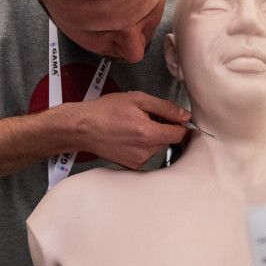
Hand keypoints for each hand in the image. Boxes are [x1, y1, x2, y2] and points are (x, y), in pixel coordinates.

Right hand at [75, 92, 189, 168]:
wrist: (82, 128)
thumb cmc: (105, 111)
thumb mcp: (137, 99)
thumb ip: (164, 107)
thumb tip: (184, 115)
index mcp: (148, 133)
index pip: (180, 134)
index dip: (180, 124)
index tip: (175, 118)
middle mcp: (144, 151)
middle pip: (169, 141)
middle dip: (163, 128)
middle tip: (146, 117)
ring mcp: (138, 161)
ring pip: (158, 147)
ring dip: (153, 136)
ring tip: (134, 126)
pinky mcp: (131, 166)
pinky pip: (147, 154)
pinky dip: (143, 145)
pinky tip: (129, 135)